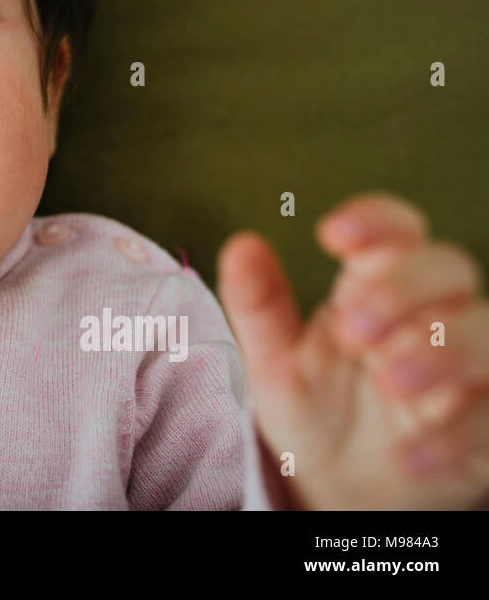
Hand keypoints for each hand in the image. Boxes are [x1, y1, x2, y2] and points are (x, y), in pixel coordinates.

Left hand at [216, 191, 488, 508]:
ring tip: (390, 383)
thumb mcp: (275, 361)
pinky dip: (452, 435)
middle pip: (448, 268)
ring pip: (487, 332)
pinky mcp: (485, 424)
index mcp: (374, 286)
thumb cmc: (312, 406)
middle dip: (404, 288)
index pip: (394, 232)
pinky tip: (408, 456)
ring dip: (442, 353)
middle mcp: (428, 315)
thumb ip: (258, 305)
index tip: (333, 234)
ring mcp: (465, 368)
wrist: (337, 484)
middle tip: (352, 330)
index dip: (376, 221)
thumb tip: (241, 245)